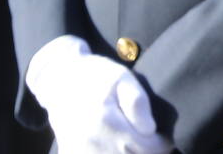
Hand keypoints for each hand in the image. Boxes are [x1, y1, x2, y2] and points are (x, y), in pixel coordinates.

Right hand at [28, 36, 171, 153]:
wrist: (59, 81)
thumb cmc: (95, 76)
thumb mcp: (121, 77)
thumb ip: (137, 101)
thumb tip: (149, 129)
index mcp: (107, 121)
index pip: (146, 148)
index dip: (160, 145)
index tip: (163, 139)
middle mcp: (92, 142)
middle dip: (146, 152)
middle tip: (153, 145)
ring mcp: (80, 151)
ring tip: (136, 145)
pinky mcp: (72, 153)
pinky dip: (109, 153)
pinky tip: (116, 146)